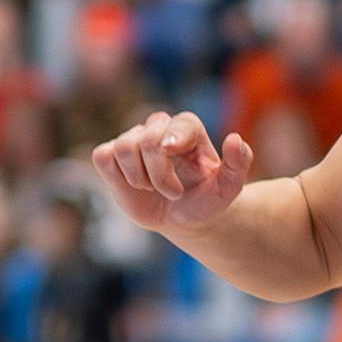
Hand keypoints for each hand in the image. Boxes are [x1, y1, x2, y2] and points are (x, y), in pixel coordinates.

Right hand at [91, 110, 256, 233]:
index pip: (179, 123)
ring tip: (153, 190)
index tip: (171, 150)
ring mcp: (134, 141)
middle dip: (159, 174)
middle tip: (174, 193)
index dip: (173, 135)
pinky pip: (102, 156)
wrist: (184, 218)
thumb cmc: (207, 200)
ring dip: (138, 177)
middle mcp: (159, 129)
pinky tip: (134, 185)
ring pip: (123, 147)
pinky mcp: (111, 156)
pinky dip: (116, 175)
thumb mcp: (228, 189)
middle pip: (147, 139)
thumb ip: (238, 164)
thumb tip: (235, 139)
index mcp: (189, 130)